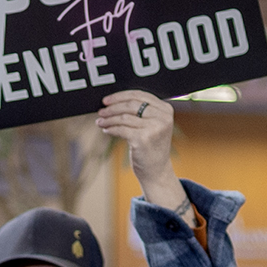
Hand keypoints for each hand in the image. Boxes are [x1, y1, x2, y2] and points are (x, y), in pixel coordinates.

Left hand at [98, 93, 184, 215]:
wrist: (157, 171)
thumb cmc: (151, 147)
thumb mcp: (153, 125)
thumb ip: (142, 111)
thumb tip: (114, 101)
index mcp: (166, 110)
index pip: (140, 95)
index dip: (120, 96)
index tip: (107, 99)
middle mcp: (162, 117)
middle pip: (131, 104)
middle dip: (112, 107)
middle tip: (101, 110)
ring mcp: (154, 128)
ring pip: (124, 117)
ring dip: (109, 119)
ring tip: (100, 121)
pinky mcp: (143, 139)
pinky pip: (121, 129)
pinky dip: (111, 129)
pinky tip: (106, 130)